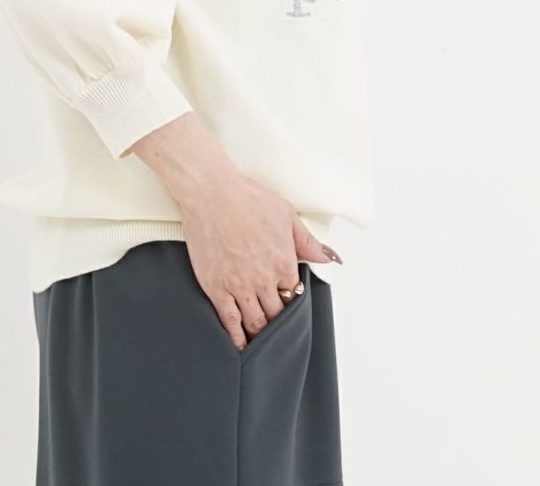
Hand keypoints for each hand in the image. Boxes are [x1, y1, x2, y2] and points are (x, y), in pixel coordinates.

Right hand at [178, 170, 341, 350]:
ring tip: (262, 340)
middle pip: (277, 314)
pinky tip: (240, 345)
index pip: (294, 295)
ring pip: (255, 323)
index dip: (291, 299)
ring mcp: (239, 286)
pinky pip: (229, 321)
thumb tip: (328, 257)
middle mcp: (264, 280)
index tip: (287, 301)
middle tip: (277, 327)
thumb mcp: (285, 215)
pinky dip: (237, 337)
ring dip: (261, 334)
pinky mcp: (216, 288)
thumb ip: (307, 241)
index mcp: (284, 262)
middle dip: (278, 321)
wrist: (211, 194)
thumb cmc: (248, 198)